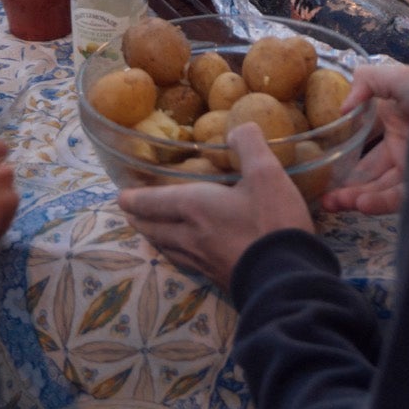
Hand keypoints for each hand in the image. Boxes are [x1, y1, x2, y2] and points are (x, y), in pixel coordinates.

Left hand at [117, 124, 311, 288]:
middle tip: (130, 212)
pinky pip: (185, 263)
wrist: (288, 280)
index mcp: (194, 207)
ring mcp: (202, 261)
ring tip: (151, 231)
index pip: (153, 202)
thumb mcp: (266, 173)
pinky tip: (185, 255)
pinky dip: (175, 254)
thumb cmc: (272, 222)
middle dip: (139, 219)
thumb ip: (249, 145)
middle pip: (154, 228)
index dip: (135, 199)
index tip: (121, 197)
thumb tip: (238, 128)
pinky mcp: (217, 279)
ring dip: (155, 237)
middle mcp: (189, 236)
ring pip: (167, 248)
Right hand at [319, 60, 408, 216]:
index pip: (366, 139)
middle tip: (324, 196)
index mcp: (397, 118)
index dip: (345, 151)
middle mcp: (405, 144)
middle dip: (346, 183)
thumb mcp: (399, 76)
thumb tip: (342, 109)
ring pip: (380, 187)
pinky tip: (360, 204)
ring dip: (356, 196)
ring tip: (332, 203)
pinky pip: (397, 198)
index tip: (324, 160)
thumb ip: (366, 81)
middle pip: (370, 169)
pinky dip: (377, 202)